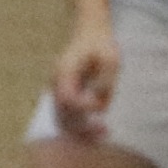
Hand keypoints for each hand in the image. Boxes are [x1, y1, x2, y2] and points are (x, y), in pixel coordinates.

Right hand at [47, 20, 119, 139]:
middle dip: (82, 127)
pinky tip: (98, 129)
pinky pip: (67, 117)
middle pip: (61, 113)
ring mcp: (57, 91)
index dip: (84, 107)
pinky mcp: (63, 96)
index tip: (102, 107)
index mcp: (65, 71)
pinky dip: (79, 127)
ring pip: (62, 120)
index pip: (67, 98)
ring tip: (103, 134)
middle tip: (105, 130)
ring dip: (80, 131)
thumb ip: (105, 82)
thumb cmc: (101, 44)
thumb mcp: (111, 58)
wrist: (90, 33)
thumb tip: (99, 107)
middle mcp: (56, 83)